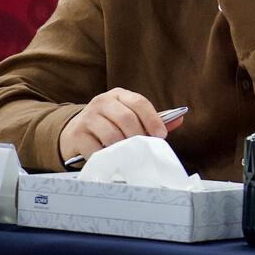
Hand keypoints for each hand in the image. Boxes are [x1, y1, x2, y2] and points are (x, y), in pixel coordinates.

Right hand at [58, 87, 183, 163]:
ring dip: (123, 148)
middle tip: (144, 148)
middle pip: (126, 117)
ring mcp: (87, 117)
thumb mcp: (129, 117)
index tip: (161, 135)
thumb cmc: (109, 125)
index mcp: (119, 94)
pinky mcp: (76, 134)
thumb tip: (179, 119)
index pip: (139, 102)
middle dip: (139, 136)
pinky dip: (107, 156)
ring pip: (111, 134)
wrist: (75, 132)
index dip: (153, 119)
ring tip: (129, 155)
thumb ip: (152, 120)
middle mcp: (102, 102)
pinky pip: (95, 148)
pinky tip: (111, 159)